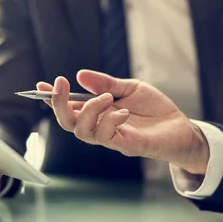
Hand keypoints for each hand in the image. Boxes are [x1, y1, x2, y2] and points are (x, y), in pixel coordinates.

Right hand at [42, 70, 209, 174]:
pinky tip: (122, 111)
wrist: (181, 128)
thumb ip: (106, 83)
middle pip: (68, 123)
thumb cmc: (155, 110)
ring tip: (106, 97)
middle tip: (60, 85)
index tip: (41, 85)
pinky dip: (110, 121)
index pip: (69, 107)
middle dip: (59, 104)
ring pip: (83, 132)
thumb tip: (80, 75)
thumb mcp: (130, 88)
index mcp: (98, 112)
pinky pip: (108, 137)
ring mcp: (112, 138)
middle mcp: (100, 126)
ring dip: (89, 110)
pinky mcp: (127, 146)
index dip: (53, 98)